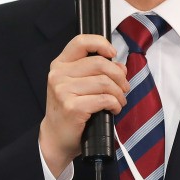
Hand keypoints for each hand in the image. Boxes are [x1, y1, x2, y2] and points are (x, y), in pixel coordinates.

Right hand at [39, 34, 128, 177]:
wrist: (55, 137)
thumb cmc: (69, 109)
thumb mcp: (79, 85)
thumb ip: (98, 72)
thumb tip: (121, 66)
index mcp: (60, 65)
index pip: (80, 42)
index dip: (101, 43)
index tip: (113, 54)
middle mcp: (58, 75)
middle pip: (99, 63)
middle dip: (118, 76)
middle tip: (123, 87)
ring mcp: (63, 91)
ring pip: (104, 82)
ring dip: (118, 93)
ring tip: (119, 101)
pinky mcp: (72, 107)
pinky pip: (104, 99)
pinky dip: (115, 104)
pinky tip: (114, 109)